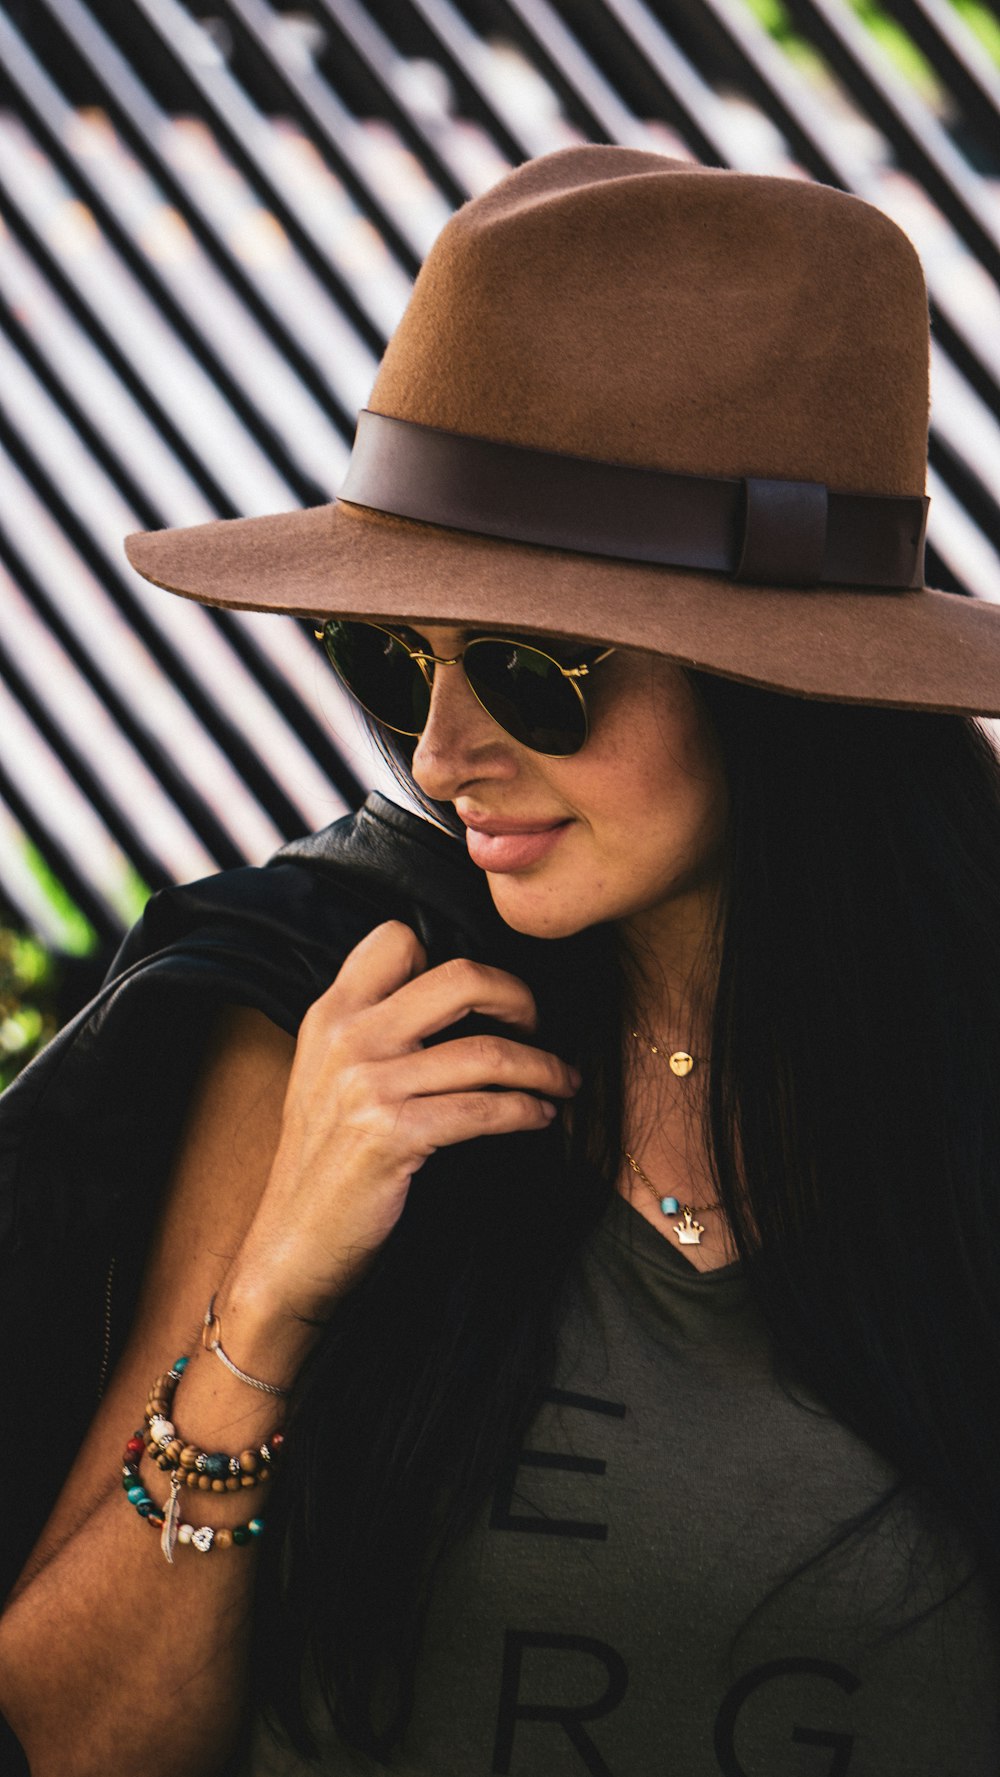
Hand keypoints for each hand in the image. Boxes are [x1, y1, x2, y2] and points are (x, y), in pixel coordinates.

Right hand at [225, 921, 579, 1325]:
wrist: (292, 1246)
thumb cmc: (326, 1163)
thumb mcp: (329, 1077)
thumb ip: (374, 1031)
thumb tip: (457, 1000)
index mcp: (331, 1014)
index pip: (396, 938)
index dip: (451, 957)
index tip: (484, 995)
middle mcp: (348, 1038)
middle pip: (459, 977)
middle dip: (517, 996)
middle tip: (537, 1024)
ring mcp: (368, 1085)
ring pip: (487, 1051)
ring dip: (542, 1066)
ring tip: (562, 1081)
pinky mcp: (392, 1135)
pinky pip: (486, 1108)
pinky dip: (528, 1110)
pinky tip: (541, 1117)